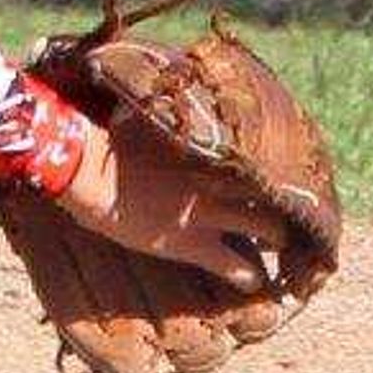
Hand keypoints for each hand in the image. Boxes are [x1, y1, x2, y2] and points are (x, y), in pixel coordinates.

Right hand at [53, 128, 283, 292]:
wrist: (89, 171)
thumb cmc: (108, 139)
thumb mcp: (144, 116)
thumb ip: (167, 113)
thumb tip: (163, 91)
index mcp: (207, 148)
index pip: (257, 154)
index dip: (271, 166)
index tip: (278, 172)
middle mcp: (216, 180)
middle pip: (271, 191)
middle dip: (282, 203)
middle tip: (283, 212)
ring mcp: (206, 213)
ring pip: (265, 228)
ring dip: (276, 239)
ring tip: (278, 246)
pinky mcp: (192, 244)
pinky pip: (234, 265)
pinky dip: (248, 276)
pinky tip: (252, 281)